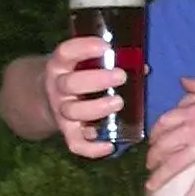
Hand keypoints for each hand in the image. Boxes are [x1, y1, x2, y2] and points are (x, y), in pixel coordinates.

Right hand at [42, 36, 125, 158]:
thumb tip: (143, 67)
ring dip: (96, 108)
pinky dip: (92, 148)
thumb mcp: (85, 64)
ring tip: (119, 103)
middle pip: (71, 84)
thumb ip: (110, 62)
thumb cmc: (79, 76)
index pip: (66, 52)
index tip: (105, 47)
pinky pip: (75, 144)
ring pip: (73, 112)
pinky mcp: (67, 133)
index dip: (84, 48)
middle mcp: (57, 87)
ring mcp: (60, 111)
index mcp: (61, 65)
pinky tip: (110, 145)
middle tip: (121, 77)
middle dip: (96, 80)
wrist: (50, 100)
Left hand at [146, 77, 194, 195]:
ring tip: (150, 186)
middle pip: (163, 146)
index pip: (163, 124)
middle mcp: (192, 131)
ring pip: (174, 166)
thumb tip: (183, 81)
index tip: (152, 142)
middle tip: (149, 166)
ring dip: (159, 177)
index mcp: (191, 112)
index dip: (154, 135)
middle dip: (152, 157)